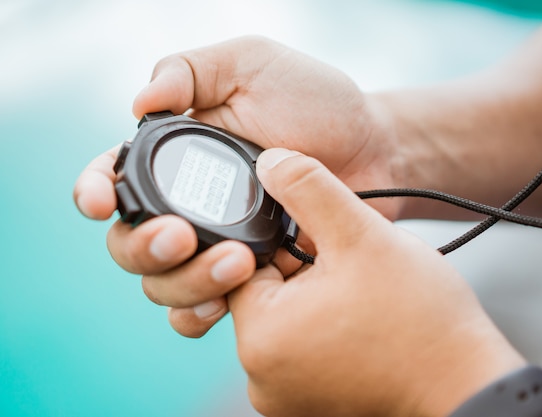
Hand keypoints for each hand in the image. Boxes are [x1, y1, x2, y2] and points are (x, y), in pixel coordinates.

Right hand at [73, 36, 402, 335]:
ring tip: (236, 263)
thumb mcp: (252, 64)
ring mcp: (216, 243)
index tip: (102, 203)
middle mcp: (188, 204)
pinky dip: (201, 313)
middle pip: (130, 242)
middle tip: (180, 236)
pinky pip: (204, 310)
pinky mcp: (248, 277)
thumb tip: (137, 103)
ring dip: (184, 281)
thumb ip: (190, 70)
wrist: (376, 150)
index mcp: (177, 154)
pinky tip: (225, 303)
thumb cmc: (318, 102)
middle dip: (144, 246)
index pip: (114, 177)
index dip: (94, 191)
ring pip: (164, 283)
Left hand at [221, 149, 523, 416]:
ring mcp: (285, 396)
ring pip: (285, 322)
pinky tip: (358, 320)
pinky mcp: (308, 403)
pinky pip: (301, 349)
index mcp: (261, 338)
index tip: (320, 240)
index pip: (242, 267)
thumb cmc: (421, 319)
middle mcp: (262, 377)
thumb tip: (268, 161)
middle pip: (264, 295)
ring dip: (313, 298)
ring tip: (357, 295)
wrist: (466, 382)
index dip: (283, 242)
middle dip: (300, 271)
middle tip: (345, 267)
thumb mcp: (361, 235)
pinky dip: (323, 329)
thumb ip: (307, 188)